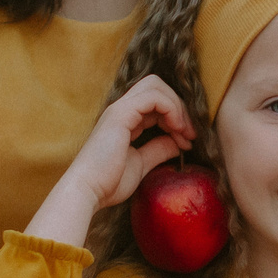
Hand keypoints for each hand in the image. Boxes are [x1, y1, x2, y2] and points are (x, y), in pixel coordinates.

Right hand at [26, 76, 197, 245]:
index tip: (187, 141)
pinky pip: (154, 97)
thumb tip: (178, 142)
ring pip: (156, 86)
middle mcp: (121, 110)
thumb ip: (158, 149)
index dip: (176, 116)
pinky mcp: (121, 114)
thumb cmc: (108, 183)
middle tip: (190, 134)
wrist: (86, 192)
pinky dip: (172, 109)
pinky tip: (177, 130)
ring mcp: (119, 109)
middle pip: (157, 86)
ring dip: (178, 107)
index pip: (155, 102)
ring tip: (186, 133)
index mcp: (124, 120)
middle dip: (179, 106)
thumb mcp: (141, 164)